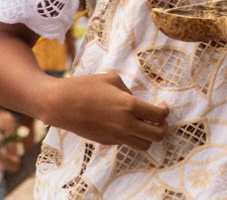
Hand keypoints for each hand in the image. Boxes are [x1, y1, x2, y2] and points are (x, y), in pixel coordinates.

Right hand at [40, 73, 167, 150]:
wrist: (61, 104)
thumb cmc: (85, 86)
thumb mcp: (112, 79)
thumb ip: (129, 91)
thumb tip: (135, 101)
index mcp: (129, 106)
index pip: (159, 116)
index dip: (165, 111)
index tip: (162, 105)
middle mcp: (125, 125)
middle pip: (157, 136)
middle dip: (163, 127)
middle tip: (158, 118)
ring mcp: (115, 136)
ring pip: (144, 146)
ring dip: (148, 136)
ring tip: (143, 124)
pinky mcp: (106, 142)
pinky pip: (126, 143)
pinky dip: (131, 136)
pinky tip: (123, 124)